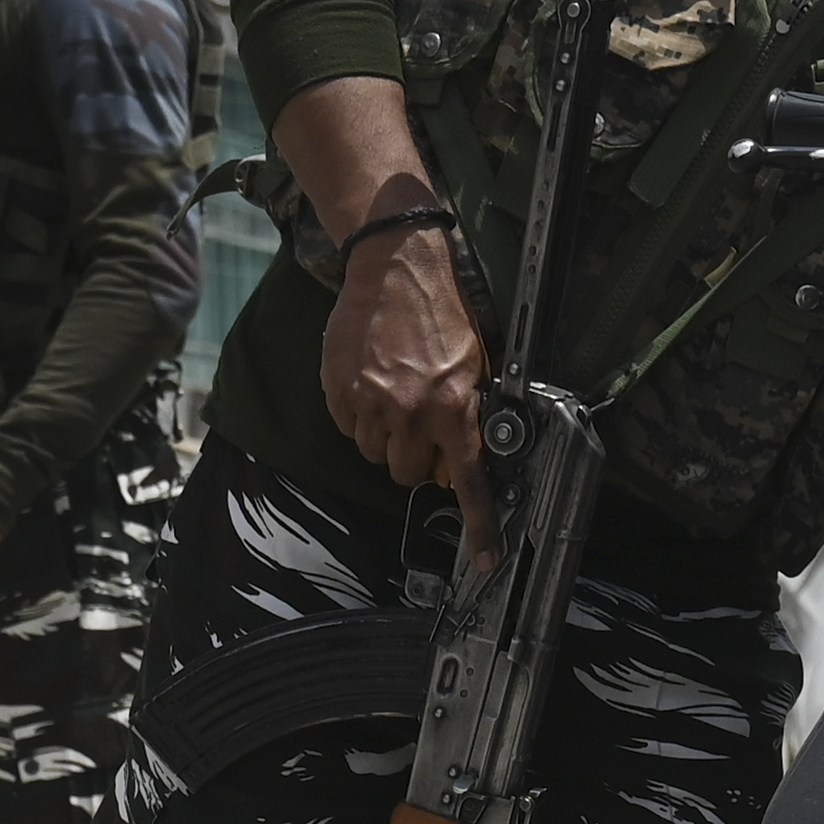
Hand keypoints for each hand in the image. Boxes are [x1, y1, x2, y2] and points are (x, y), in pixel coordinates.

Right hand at [277, 74, 483, 518]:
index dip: (480, 524)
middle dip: (414, 456)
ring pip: (375, 453)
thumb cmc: (441, 313)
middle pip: (407, 473)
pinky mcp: (338, 391)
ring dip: (385, 434)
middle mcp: (411, 413)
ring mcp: (370, 404)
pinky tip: (370, 382)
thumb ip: (466, 415)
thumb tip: (456, 458)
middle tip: (420, 423)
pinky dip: (358, 415)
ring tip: (394, 392)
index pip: (468, 481)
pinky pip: (348, 428)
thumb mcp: (473, 364)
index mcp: (454, 408)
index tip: (485, 556)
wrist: (394, 267)